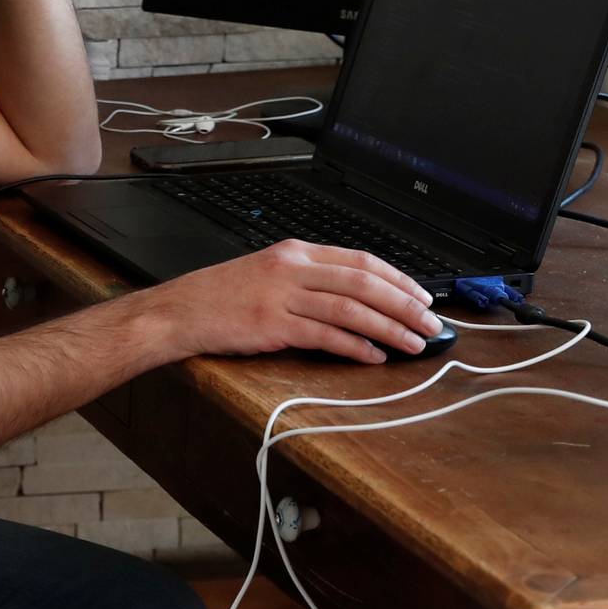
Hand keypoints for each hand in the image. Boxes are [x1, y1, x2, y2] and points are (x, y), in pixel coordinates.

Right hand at [147, 240, 442, 364]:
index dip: (399, 279)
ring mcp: (281, 296)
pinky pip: (325, 335)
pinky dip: (355, 347)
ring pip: (351, 309)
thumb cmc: (218, 298)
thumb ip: (306, 279)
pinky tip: (373, 356)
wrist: (176, 312)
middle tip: (431, 323)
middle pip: (364, 283)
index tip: (422, 297)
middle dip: (405, 304)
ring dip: (390, 328)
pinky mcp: (272, 325)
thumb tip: (353, 299)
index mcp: (294, 252)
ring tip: (414, 343)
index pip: (361, 260)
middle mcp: (292, 269)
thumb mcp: (266, 274)